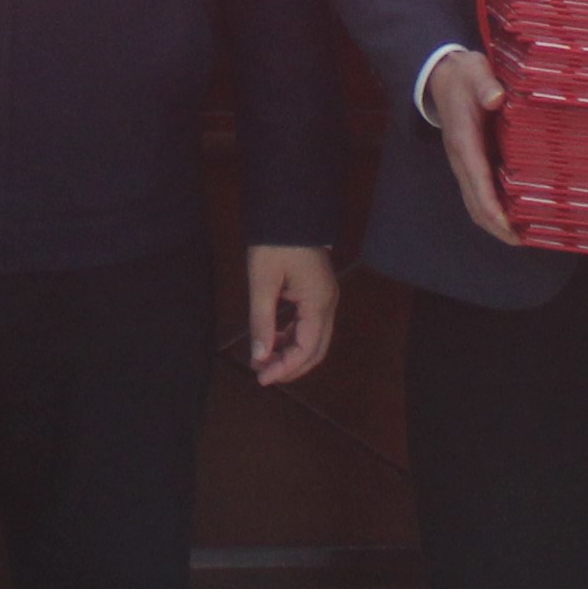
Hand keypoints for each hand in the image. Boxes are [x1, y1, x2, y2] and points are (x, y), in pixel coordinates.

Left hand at [242, 242, 338, 385]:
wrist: (288, 211)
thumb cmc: (275, 243)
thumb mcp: (262, 282)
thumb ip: (261, 322)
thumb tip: (259, 356)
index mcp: (318, 303)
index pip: (306, 349)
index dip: (285, 368)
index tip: (261, 377)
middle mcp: (328, 304)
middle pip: (315, 349)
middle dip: (290, 366)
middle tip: (263, 374)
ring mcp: (325, 298)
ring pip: (313, 339)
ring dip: (290, 352)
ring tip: (263, 360)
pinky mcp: (317, 292)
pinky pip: (309, 324)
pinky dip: (292, 337)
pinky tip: (273, 340)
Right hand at [425, 48, 517, 245]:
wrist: (443, 76)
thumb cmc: (464, 74)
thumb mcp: (474, 70)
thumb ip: (485, 84)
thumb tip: (496, 99)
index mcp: (463, 139)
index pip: (476, 180)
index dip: (491, 206)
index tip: (507, 225)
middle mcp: (460, 157)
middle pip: (473, 201)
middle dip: (494, 224)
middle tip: (520, 240)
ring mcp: (462, 162)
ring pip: (473, 201)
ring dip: (492, 221)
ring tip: (519, 235)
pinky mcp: (469, 161)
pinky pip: (477, 192)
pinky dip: (491, 208)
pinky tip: (511, 214)